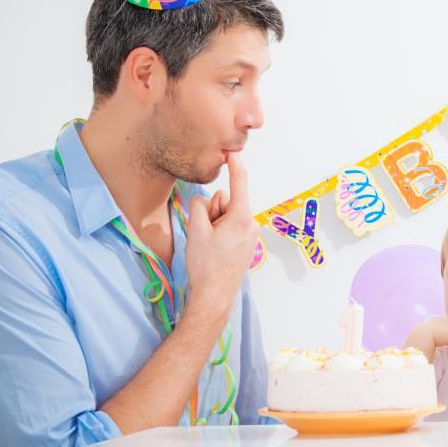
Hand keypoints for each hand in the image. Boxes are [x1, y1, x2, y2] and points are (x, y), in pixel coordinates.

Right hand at [184, 153, 258, 325]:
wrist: (214, 295)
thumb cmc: (206, 265)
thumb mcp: (196, 230)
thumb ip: (200, 207)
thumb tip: (205, 200)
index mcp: (242, 217)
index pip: (239, 183)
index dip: (235, 165)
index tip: (233, 151)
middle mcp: (250, 223)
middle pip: (226, 200)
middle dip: (212, 210)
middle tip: (205, 233)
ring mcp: (249, 234)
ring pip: (225, 214)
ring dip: (214, 223)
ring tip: (210, 244)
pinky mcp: (245, 242)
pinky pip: (228, 226)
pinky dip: (218, 231)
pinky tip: (214, 249)